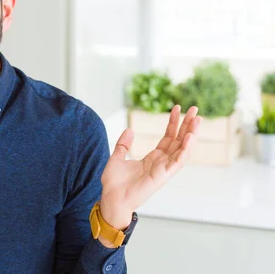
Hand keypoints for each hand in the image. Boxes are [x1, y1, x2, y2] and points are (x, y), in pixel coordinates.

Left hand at [99, 105, 201, 230]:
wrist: (111, 198)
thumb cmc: (114, 183)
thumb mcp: (117, 158)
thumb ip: (124, 145)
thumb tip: (129, 129)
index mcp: (153, 159)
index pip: (168, 138)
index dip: (173, 123)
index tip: (178, 108)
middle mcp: (161, 163)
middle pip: (178, 141)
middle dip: (187, 125)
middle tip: (194, 109)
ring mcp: (163, 170)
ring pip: (182, 149)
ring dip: (190, 134)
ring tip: (197, 119)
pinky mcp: (163, 176)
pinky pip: (178, 162)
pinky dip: (185, 150)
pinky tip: (190, 137)